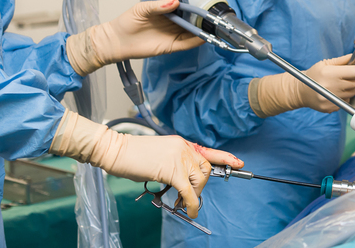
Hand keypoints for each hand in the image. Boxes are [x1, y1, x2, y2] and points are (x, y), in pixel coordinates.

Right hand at [49, 111, 242, 217]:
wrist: (115, 151)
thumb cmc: (132, 155)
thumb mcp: (160, 155)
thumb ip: (175, 162)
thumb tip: (184, 179)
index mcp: (181, 143)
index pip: (208, 151)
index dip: (225, 158)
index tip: (239, 163)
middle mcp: (183, 148)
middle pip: (206, 169)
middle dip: (202, 186)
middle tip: (191, 197)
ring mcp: (179, 158)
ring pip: (199, 180)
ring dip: (195, 195)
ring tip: (184, 203)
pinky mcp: (172, 171)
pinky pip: (188, 191)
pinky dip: (192, 203)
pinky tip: (188, 209)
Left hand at [66, 0, 202, 75]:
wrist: (116, 40)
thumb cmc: (127, 22)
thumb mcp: (142, 8)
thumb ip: (159, 6)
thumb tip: (176, 2)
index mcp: (168, 12)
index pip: (186, 9)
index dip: (196, 6)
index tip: (207, 3)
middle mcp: (173, 23)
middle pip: (192, 21)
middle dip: (203, 19)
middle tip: (215, 15)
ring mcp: (173, 35)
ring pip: (192, 33)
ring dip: (203, 31)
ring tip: (215, 27)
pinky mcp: (171, 46)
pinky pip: (186, 44)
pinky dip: (196, 42)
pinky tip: (204, 37)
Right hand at [248, 55, 354, 116]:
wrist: (301, 91)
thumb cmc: (313, 75)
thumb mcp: (324, 64)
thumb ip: (341, 60)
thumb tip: (354, 57)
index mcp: (330, 73)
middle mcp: (331, 87)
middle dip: (352, 78)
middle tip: (343, 77)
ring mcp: (331, 99)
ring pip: (352, 92)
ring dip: (348, 88)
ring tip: (337, 85)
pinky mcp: (332, 108)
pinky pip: (347, 101)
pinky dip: (343, 97)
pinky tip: (334, 93)